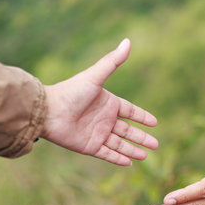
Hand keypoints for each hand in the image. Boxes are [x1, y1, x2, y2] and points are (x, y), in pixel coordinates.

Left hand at [41, 39, 157, 165]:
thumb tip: (128, 41)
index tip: (155, 123)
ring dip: (133, 150)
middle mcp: (104, 119)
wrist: (48, 111)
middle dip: (142, 138)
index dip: (142, 117)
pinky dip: (118, 158)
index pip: (130, 111)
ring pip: (120, 144)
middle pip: (128, 131)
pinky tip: (129, 163)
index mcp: (108, 103)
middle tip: (156, 145)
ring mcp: (97, 133)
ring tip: (146, 156)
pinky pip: (107, 154)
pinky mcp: (89, 146)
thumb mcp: (95, 76)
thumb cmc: (71, 92)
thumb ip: (112, 61)